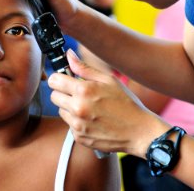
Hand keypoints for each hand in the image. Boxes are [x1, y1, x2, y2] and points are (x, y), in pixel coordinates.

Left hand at [49, 49, 169, 157]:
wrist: (139, 132)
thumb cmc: (126, 103)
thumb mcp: (108, 80)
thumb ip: (84, 68)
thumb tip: (68, 55)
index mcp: (84, 91)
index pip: (54, 81)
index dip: (58, 78)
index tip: (64, 80)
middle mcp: (78, 108)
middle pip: (54, 96)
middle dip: (63, 93)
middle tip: (78, 94)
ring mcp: (77, 125)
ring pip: (61, 111)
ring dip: (70, 108)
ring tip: (89, 108)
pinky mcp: (79, 137)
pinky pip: (69, 125)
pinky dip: (77, 122)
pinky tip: (92, 120)